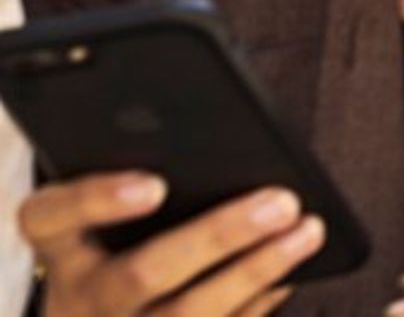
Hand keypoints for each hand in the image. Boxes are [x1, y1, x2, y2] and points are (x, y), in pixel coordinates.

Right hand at [23, 174, 322, 316]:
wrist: (93, 316)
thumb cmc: (114, 238)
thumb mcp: (107, 209)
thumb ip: (142, 172)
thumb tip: (232, 145)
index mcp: (59, 243)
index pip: (53, 216)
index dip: (99, 200)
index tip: (154, 184)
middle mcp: (81, 294)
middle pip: (141, 273)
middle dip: (217, 237)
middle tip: (280, 202)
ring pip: (187, 313)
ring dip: (257, 271)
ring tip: (308, 231)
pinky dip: (258, 301)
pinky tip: (292, 271)